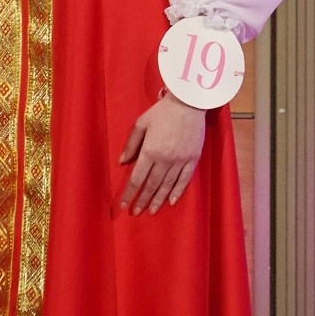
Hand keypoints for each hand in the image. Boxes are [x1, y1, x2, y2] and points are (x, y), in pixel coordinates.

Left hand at [117, 92, 206, 215]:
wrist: (188, 103)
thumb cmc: (162, 111)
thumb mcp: (141, 123)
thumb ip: (131, 144)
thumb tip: (122, 162)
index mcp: (150, 150)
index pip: (137, 178)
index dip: (129, 193)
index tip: (123, 206)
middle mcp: (164, 159)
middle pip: (151, 185)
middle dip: (142, 200)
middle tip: (136, 212)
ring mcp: (180, 160)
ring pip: (167, 185)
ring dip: (158, 200)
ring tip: (152, 211)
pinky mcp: (193, 159)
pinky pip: (184, 179)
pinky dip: (177, 191)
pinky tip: (171, 201)